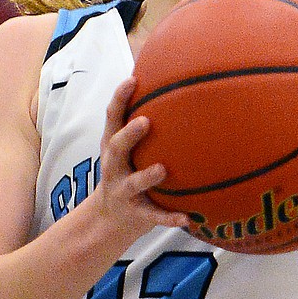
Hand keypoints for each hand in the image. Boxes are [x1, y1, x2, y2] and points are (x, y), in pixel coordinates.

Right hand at [92, 77, 189, 237]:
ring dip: (146, 177)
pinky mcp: (136, 213)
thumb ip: (141, 124)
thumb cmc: (126, 171)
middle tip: (145, 121)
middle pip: (116, 147)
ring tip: (162, 169)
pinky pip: (154, 215)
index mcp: (112, 146)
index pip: (112, 118)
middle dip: (129, 134)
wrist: (110, 217)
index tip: (132, 80)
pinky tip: (188, 218)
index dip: (119, 99)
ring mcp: (123, 190)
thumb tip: (175, 87)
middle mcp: (113, 166)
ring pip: (132, 183)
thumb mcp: (127, 149)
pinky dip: (169, 218)